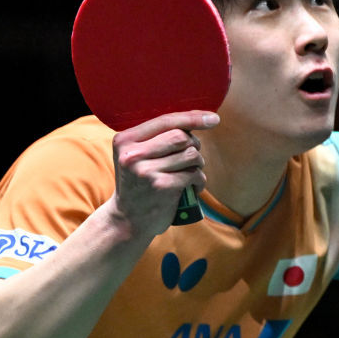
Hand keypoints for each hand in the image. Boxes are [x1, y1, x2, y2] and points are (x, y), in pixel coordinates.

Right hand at [110, 111, 219, 234]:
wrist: (128, 220)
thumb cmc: (139, 183)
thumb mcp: (137, 156)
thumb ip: (157, 137)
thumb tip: (198, 119)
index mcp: (125, 140)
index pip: (165, 120)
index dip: (192, 118)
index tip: (213, 118)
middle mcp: (132, 154)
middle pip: (181, 136)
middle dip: (194, 145)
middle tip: (192, 158)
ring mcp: (146, 171)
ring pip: (191, 154)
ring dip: (198, 163)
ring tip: (191, 173)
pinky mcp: (161, 187)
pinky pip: (194, 174)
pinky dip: (199, 180)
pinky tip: (193, 187)